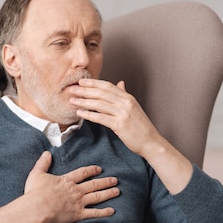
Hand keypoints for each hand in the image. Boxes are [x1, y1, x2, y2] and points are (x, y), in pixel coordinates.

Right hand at [0, 150, 118, 222]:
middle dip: (105, 181)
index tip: (99, 169)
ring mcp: (78, 202)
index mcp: (67, 180)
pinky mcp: (78, 214)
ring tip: (117, 191)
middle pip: (94, 184)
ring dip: (108, 193)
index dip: (92, 170)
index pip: (82, 173)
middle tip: (115, 180)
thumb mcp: (37, 174)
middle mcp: (76, 190)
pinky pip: (94, 213)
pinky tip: (112, 210)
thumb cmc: (35, 192)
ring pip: (97, 196)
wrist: (37, 208)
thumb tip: (47, 152)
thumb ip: (43, 163)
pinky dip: (104, 212)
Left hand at [69, 79, 192, 193]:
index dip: (93, 83)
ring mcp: (123, 113)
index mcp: (128, 97)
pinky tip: (80, 114)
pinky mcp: (120, 125)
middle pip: (101, 93)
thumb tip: (120, 83)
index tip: (81, 81)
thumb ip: (125, 95)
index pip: (108, 86)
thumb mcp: (134, 107)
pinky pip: (101, 118)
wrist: (150, 141)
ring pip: (99, 104)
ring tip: (72, 100)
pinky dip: (89, 115)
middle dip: (85, 90)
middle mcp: (126, 103)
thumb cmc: (141, 126)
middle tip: (72, 89)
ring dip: (84, 102)